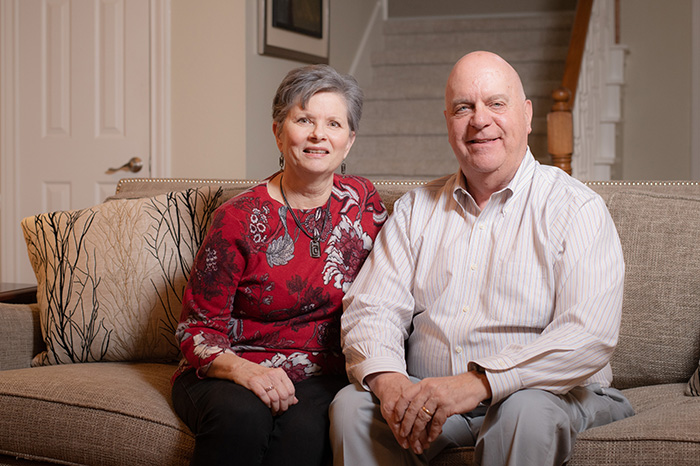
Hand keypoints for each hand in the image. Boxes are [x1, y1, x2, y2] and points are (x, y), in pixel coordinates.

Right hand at [207, 353, 297, 414]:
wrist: (241, 368)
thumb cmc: (259, 375)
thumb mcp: (274, 379)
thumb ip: (285, 388)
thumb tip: (296, 401)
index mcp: (280, 373)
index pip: (291, 390)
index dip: (290, 402)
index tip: (286, 407)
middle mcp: (273, 374)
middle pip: (284, 395)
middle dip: (283, 407)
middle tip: (280, 412)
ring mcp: (263, 378)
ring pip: (275, 398)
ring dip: (275, 408)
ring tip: (273, 412)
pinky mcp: (252, 383)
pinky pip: (263, 397)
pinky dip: (266, 405)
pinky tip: (266, 407)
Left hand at [373, 371, 490, 454]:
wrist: (472, 384)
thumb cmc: (453, 387)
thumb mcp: (434, 385)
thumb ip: (423, 394)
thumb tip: (411, 409)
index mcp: (424, 384)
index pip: (405, 396)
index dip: (398, 409)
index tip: (395, 419)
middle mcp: (429, 389)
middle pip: (412, 409)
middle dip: (406, 424)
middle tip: (403, 434)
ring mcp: (438, 397)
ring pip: (423, 417)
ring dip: (418, 431)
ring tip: (416, 439)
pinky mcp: (448, 406)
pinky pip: (437, 422)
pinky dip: (433, 431)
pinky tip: (431, 437)